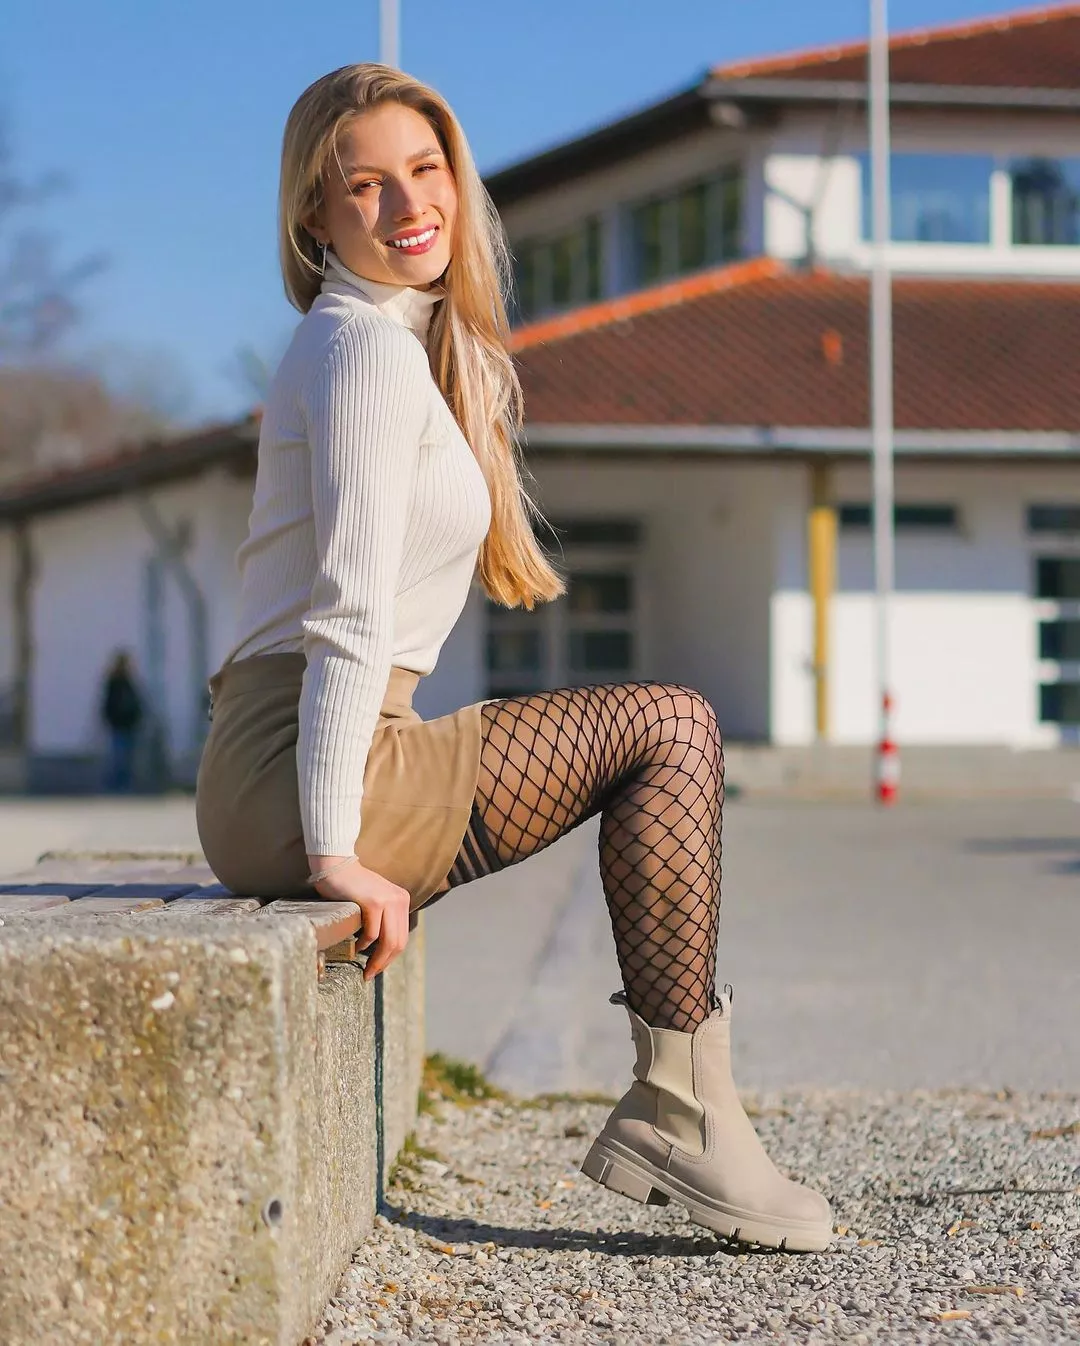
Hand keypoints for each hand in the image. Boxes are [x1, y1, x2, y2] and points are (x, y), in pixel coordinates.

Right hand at [306, 853, 410, 979]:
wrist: (335, 865)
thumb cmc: (349, 886)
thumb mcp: (374, 901)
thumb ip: (382, 919)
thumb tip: (382, 950)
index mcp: (402, 900)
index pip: (402, 936)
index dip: (391, 957)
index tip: (378, 968)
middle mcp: (399, 899)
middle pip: (399, 942)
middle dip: (385, 963)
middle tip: (370, 975)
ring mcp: (388, 900)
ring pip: (388, 941)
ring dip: (377, 960)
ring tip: (365, 970)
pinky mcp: (374, 902)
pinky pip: (372, 933)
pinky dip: (365, 944)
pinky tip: (357, 947)